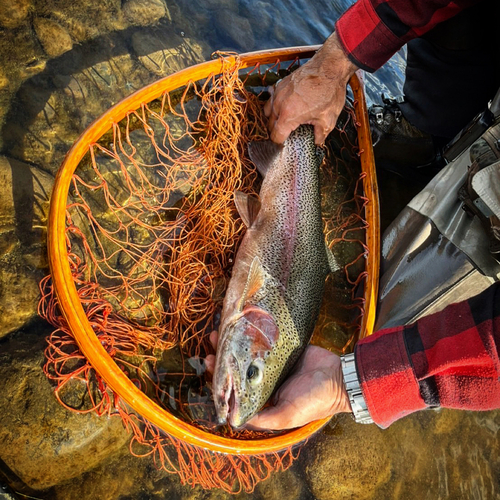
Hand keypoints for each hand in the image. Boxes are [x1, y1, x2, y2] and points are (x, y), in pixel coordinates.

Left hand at [205, 332, 351, 430]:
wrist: (339, 377)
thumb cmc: (314, 401)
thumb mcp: (287, 415)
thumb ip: (263, 419)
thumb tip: (233, 420)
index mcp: (263, 398)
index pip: (235, 388)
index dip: (220, 378)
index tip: (209, 365)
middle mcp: (264, 380)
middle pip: (237, 368)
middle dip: (222, 358)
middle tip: (211, 347)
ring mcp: (272, 362)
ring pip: (246, 352)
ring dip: (232, 344)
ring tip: (219, 333)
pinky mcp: (281, 347)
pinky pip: (263, 339)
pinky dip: (251, 333)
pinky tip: (240, 325)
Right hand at [264, 31, 358, 144]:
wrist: (330, 66)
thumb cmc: (329, 92)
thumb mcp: (328, 120)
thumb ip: (320, 135)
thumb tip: (316, 142)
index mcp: (288, 116)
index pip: (276, 137)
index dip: (281, 144)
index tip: (286, 146)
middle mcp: (279, 104)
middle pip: (270, 126)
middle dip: (278, 132)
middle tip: (289, 135)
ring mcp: (277, 93)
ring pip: (268, 112)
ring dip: (274, 119)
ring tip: (286, 122)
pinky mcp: (280, 85)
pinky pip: (272, 99)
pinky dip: (276, 106)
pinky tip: (286, 108)